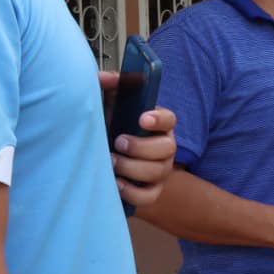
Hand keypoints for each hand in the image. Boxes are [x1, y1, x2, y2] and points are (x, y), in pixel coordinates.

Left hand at [98, 71, 176, 207]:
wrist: (103, 161)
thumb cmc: (110, 130)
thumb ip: (107, 87)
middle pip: (167, 148)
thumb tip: (109, 77)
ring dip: (132, 167)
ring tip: (111, 162)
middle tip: (118, 142)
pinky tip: (116, 183)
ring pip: (157, 172)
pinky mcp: (151, 191)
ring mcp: (160, 171)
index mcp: (157, 125)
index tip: (143, 118)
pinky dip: (132, 192)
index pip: (169, 119)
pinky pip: (149, 196)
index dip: (159, 119)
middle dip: (141, 147)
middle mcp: (164, 147)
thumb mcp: (107, 106)